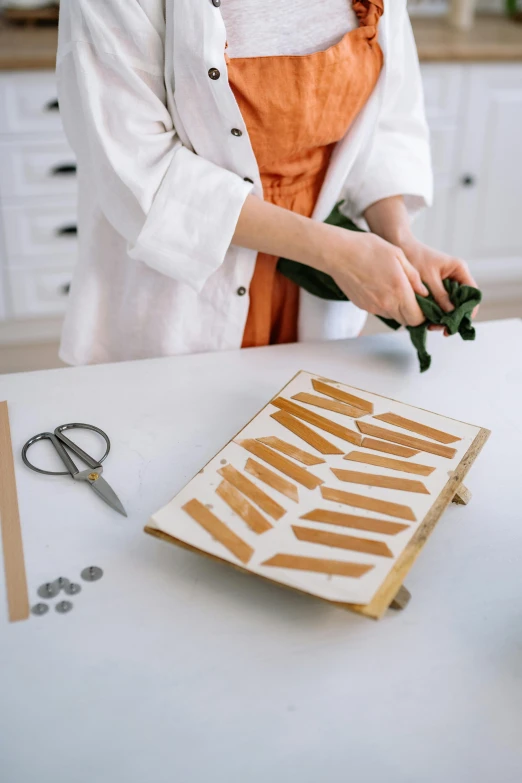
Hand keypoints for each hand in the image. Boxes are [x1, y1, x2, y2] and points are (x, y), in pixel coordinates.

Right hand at [313, 224, 428, 326]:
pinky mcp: (362, 306)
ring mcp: (373, 307)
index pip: (417, 318)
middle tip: (412, 299)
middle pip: (406, 321)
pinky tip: (380, 288)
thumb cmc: (368, 249)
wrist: (339, 254)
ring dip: (397, 309)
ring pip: (392, 316)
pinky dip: (384, 305)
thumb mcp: (398, 255)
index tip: (423, 304)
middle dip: (411, 314)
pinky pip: (379, 311)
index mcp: (399, 290)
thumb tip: (423, 292)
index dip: (423, 314)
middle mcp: (386, 304)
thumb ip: (413, 276)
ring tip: (394, 290)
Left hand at [397, 236, 478, 333]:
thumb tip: (451, 312)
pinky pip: (442, 303)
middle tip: (442, 330)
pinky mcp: (437, 288)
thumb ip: (440, 295)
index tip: (460, 322)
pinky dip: (436, 313)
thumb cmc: (415, 258)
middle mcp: (457, 276)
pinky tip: (428, 321)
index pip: (472, 292)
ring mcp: (447, 283)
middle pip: (463, 302)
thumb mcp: (428, 277)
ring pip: (452, 305)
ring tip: (431, 327)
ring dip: (444, 317)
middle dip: (454, 317)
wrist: (401, 247)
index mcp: (459, 269)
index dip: (469, 309)